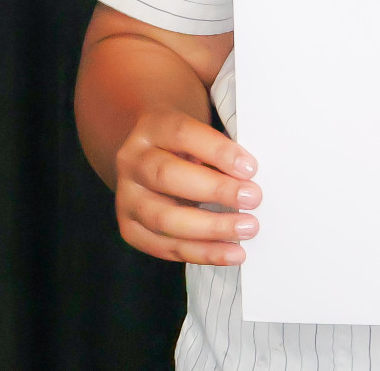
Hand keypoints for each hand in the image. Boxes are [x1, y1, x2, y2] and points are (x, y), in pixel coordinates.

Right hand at [113, 106, 261, 265]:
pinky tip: (230, 252)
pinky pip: (164, 247)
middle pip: (167, 176)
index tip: (250, 168)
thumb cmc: (186, 145)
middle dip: (215, 190)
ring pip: (164, 218)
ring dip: (210, 228)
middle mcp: (132, 161)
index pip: (182, 134)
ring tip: (247, 229)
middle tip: (253, 198)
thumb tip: (251, 177)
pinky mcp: (130, 228)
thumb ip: (219, 149)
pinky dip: (201, 253)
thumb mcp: (198, 133)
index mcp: (151, 127)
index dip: (217, 151)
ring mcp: (126, 197)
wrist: (149, 158)